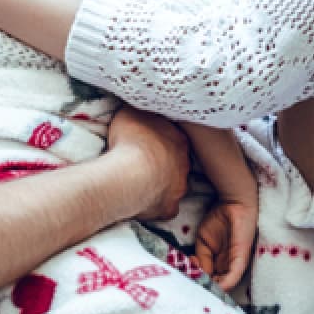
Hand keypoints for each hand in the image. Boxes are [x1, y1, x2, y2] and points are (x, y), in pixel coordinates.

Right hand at [105, 106, 192, 222]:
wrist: (129, 175)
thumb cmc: (130, 141)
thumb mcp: (130, 113)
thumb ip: (137, 110)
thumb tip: (136, 105)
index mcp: (179, 140)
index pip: (175, 138)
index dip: (161, 140)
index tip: (148, 142)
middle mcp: (184, 164)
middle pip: (177, 163)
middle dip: (163, 163)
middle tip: (143, 163)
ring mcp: (179, 188)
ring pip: (173, 186)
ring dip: (160, 184)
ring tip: (139, 183)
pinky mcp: (169, 208)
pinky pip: (164, 208)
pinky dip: (155, 205)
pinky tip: (141, 202)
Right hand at [193, 197, 258, 291]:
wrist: (233, 202)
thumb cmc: (220, 218)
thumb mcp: (204, 241)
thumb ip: (201, 258)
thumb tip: (197, 271)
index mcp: (219, 262)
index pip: (210, 279)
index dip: (197, 280)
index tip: (187, 274)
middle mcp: (228, 266)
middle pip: (217, 285)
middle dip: (204, 286)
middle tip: (192, 281)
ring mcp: (236, 264)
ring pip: (224, 285)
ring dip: (211, 288)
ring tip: (199, 283)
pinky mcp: (241, 259)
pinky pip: (232, 277)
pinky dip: (222, 284)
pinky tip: (212, 283)